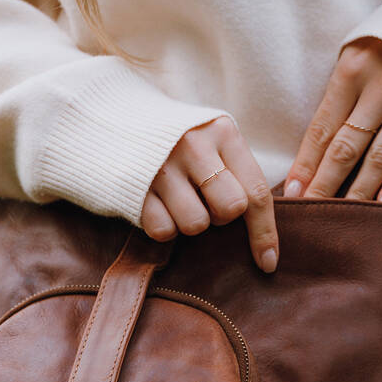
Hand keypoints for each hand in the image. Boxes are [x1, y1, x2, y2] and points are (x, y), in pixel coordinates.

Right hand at [141, 115, 279, 272]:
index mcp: (222, 132)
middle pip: (230, 209)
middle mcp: (194, 145)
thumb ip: (237, 171)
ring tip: (177, 200)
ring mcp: (161, 165)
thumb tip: (263, 234)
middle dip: (221, 217)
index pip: (256, 191)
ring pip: (196, 224)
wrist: (112, 117)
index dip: (265, 233)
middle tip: (203, 201)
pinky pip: (162, 230)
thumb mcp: (211, 140)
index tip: (268, 263)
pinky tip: (156, 204)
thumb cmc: (176, 138)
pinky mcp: (134, 186)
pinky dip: (163, 226)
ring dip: (190, 223)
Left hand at [284, 37, 381, 201]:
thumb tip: (316, 147)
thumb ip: (340, 94)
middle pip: (346, 147)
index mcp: (353, 69)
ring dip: (359, 190)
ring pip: (379, 156)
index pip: (322, 128)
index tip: (291, 193)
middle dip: (325, 184)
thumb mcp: (358, 52)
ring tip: (343, 214)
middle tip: (309, 212)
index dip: (306, 164)